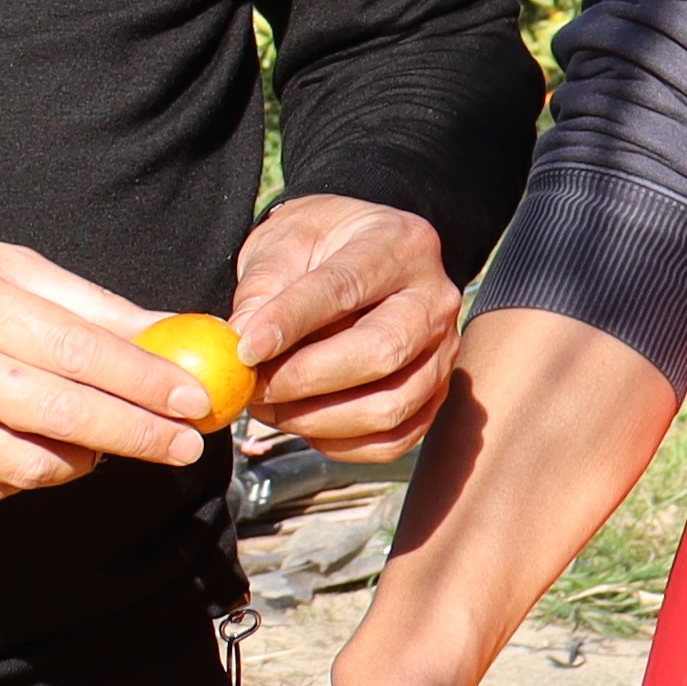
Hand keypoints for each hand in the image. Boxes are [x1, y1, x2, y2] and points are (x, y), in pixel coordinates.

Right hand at [0, 226, 225, 500]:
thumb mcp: (4, 264)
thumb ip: (86, 303)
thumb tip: (166, 328)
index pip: (78, 351)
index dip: (143, 379)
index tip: (191, 398)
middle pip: (64, 414)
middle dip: (137, 434)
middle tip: (185, 445)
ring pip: (31, 465)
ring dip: (86, 461)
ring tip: (109, 444)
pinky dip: (33, 476)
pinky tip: (51, 454)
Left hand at [227, 194, 460, 458]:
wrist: (356, 256)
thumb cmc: (317, 246)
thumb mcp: (283, 242)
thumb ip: (263, 289)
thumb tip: (243, 346)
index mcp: (400, 244)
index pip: (344, 287)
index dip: (291, 322)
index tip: (245, 348)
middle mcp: (434, 299)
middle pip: (380, 353)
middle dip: (306, 379)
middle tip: (252, 387)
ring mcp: (442, 352)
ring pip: (390, 406)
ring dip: (317, 419)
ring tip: (267, 407)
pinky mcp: (435, 394)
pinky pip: (394, 438)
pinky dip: (340, 443)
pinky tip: (300, 422)